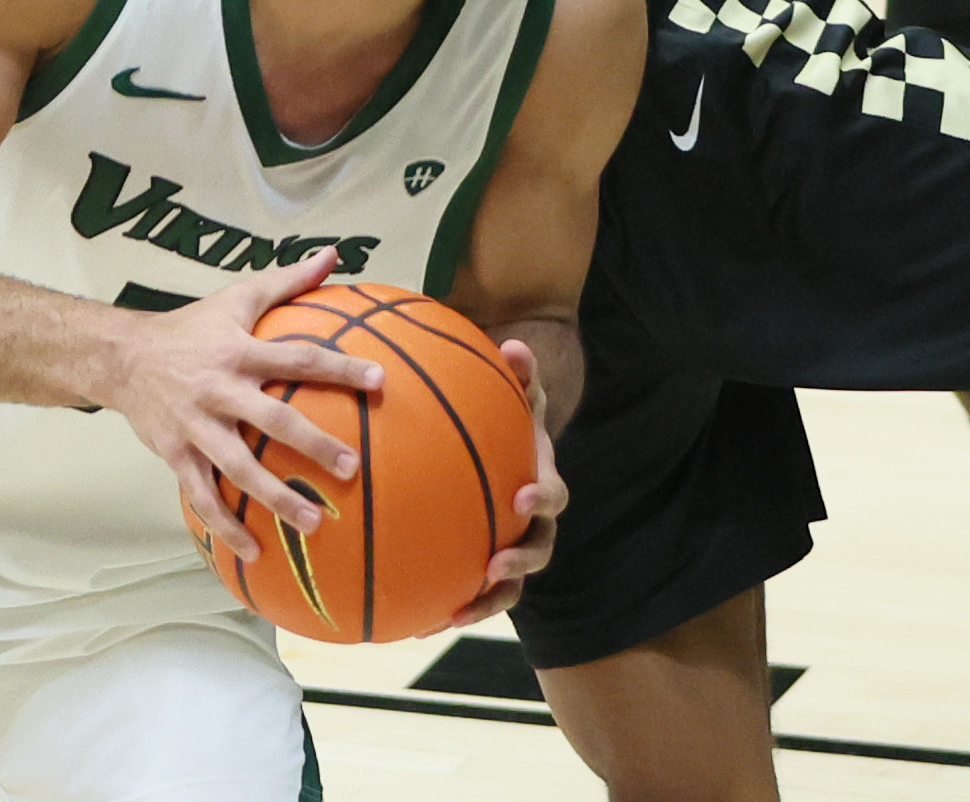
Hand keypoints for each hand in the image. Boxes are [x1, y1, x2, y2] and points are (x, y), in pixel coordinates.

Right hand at [95, 250, 381, 560]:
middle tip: (352, 467)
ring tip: (313, 523)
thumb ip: (288, 281)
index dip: (340, 367)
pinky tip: (255, 552)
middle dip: (314, 444)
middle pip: (273, 419)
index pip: (298, 358)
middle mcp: (219, 390)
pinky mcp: (177, 455)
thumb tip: (333, 255)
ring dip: (276, 498)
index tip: (380, 380)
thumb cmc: (190, 327)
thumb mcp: (237, 297)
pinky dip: (226, 526)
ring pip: (239, 468)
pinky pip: (202, 496)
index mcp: (239, 352)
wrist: (120, 357)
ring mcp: (196, 427)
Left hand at [440, 338, 565, 628]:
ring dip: (487, 601)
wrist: (505, 462)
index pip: (553, 497)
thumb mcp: (516, 399)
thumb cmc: (508, 425)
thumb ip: (519, 377)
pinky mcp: (485, 572)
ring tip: (455, 614)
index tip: (520, 497)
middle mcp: (532, 525)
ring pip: (510, 588)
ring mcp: (511, 551)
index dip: (542, 501)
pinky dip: (450, 610)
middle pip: (539, 551)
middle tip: (495, 563)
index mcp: (541, 485)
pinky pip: (473, 596)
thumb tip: (514, 344)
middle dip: (520, 561)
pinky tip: (416, 624)